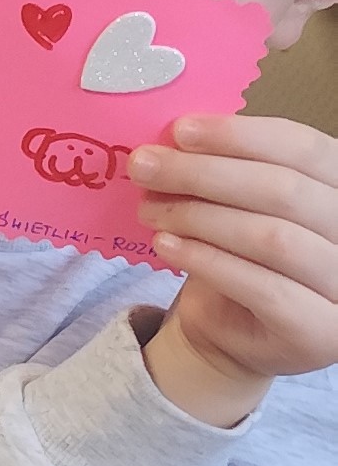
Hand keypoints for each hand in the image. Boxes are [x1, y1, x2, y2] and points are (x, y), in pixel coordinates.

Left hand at [136, 113, 337, 421]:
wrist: (234, 335)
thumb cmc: (240, 257)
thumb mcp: (237, 204)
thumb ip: (225, 169)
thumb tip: (175, 137)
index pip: (307, 150)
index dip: (242, 136)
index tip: (181, 130)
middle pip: (286, 191)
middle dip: (205, 173)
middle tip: (145, 166)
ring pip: (273, 238)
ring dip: (199, 216)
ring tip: (149, 208)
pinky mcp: (320, 331)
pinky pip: (262, 288)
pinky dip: (206, 260)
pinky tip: (165, 244)